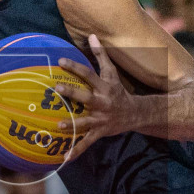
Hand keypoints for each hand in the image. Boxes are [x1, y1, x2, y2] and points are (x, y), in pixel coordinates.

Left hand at [53, 34, 134, 159]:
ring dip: (73, 125)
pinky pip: (87, 142)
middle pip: (86, 97)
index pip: (89, 74)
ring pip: (86, 122)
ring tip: (59, 126)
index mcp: (104, 87)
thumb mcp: (112, 73)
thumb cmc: (119, 91)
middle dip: (73, 93)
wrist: (136, 114)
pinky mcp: (101, 132)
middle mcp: (102, 102)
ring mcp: (101, 119)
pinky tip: (65, 158)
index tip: (61, 61)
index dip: (75, 67)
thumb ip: (102, 55)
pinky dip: (77, 150)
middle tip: (57, 89)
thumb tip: (91, 35)